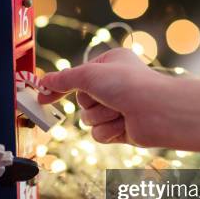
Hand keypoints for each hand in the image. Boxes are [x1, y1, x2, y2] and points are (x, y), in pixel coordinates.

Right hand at [39, 48, 199, 152]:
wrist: (157, 111)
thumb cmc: (128, 84)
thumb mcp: (89, 75)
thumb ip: (63, 80)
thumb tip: (43, 82)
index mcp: (109, 64)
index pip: (77, 77)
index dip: (60, 87)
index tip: (41, 97)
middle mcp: (114, 85)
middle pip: (81, 101)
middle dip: (91, 104)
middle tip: (106, 99)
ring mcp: (118, 107)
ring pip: (89, 120)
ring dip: (101, 117)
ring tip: (120, 112)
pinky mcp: (121, 128)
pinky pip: (99, 134)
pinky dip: (108, 131)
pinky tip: (124, 125)